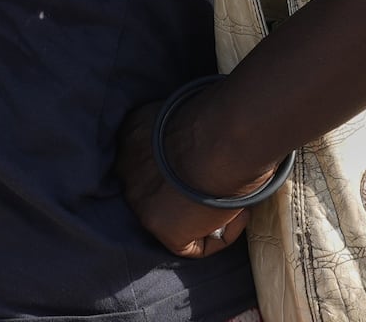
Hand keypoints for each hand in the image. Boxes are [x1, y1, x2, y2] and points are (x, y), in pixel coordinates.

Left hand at [113, 91, 258, 261]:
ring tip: (237, 202)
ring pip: (176, 221)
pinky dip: (221, 236)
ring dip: (208, 217)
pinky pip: (193, 246)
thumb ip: (182, 139)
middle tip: (222, 189)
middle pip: (158, 194)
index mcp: (131, 134)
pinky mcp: (162, 229)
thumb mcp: (188, 120)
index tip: (208, 169)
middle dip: (188, 197)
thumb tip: (199, 156)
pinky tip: (239, 214)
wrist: (224, 136)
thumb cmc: (221, 120)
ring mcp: (141, 202)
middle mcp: (126, 168)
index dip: (181, 173)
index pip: (150, 163)